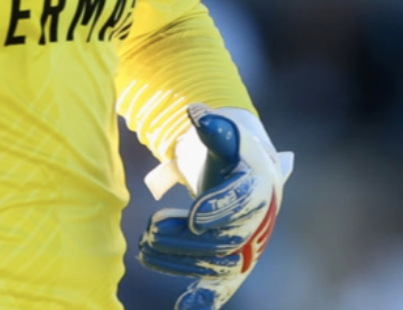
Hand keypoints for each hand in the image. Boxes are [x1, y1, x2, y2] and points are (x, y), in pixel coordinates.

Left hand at [138, 104, 293, 309]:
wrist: (254, 177)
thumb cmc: (233, 153)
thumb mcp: (226, 135)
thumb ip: (212, 126)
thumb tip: (195, 112)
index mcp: (258, 188)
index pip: (240, 203)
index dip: (218, 209)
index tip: (193, 215)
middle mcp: (256, 225)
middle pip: (222, 239)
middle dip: (185, 239)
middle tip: (151, 231)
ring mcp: (246, 249)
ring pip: (214, 263)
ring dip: (178, 260)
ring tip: (144, 247)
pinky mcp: (233, 265)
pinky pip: (219, 287)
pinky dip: (203, 301)